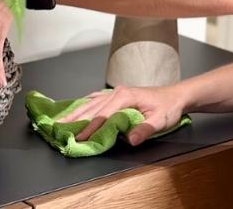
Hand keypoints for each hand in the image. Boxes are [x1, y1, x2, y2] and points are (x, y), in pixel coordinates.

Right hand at [64, 85, 186, 145]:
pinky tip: (75, 109)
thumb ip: (144, 129)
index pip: (102, 115)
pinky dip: (83, 105)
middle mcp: (117, 92)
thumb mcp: (160, 120)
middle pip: (91, 107)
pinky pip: (95, 99)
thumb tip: (130, 139)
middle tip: (57, 128)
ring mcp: (115, 92)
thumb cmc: (168, 107)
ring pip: (90, 102)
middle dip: (74, 119)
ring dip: (75, 112)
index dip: (89, 128)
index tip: (77, 138)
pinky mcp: (116, 95)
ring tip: (60, 120)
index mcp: (125, 97)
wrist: (175, 96)